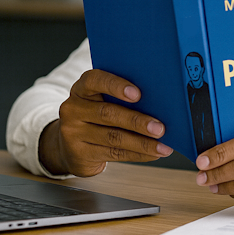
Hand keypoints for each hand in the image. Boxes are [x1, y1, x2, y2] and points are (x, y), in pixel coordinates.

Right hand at [39, 69, 172, 176]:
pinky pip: (113, 154)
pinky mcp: (79, 154)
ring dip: (142, 143)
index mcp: (82, 88)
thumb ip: (123, 96)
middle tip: (160, 128)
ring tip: (162, 146)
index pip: (95, 80)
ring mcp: (73, 132)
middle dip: (137, 121)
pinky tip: (153, 154)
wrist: (71, 144)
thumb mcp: (103, 99)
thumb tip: (159, 102)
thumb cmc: (97, 114)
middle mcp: (74, 108)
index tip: (138, 94)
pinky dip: (137, 154)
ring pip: (113, 137)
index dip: (116, 86)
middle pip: (108, 113)